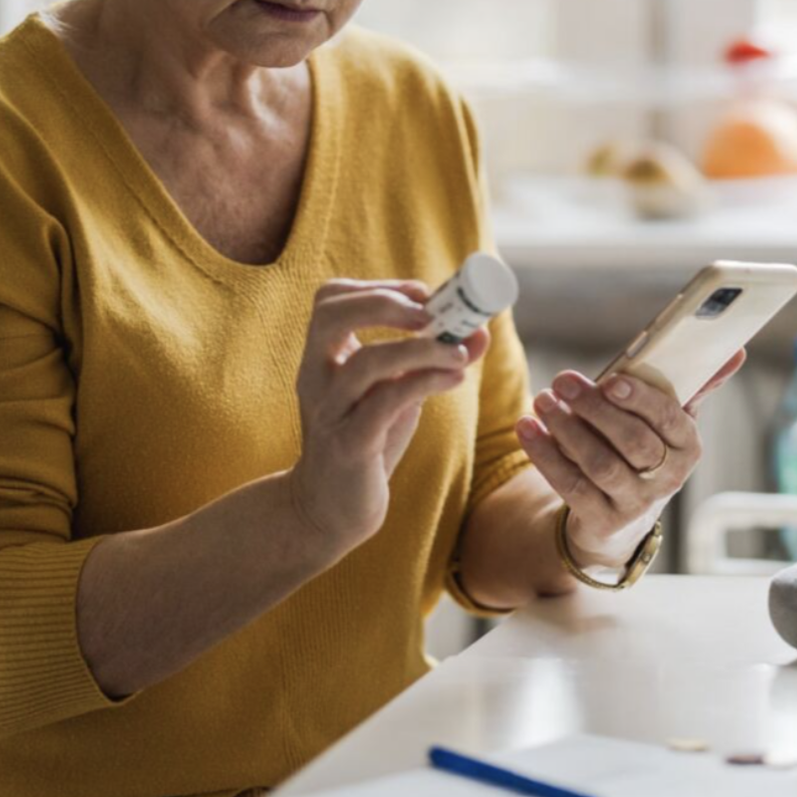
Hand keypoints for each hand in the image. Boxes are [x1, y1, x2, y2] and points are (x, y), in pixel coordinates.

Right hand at [285, 279, 487, 551]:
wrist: (329, 509)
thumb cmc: (364, 441)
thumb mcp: (395, 393)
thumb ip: (430, 361)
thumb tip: (480, 332)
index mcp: (322, 357)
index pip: (330, 298)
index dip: (376, 286)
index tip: (422, 294)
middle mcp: (316, 377)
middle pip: (331, 315)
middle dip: (385, 303)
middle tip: (431, 313)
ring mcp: (330, 411)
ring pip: (366, 363)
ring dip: (420, 349)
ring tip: (458, 353)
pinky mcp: (349, 445)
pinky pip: (385, 404)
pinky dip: (425, 383)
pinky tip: (454, 380)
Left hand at [516, 350, 747, 566]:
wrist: (622, 519)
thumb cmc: (646, 451)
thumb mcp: (670, 422)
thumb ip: (695, 385)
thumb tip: (734, 350)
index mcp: (688, 447)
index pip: (669, 419)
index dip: (641, 399)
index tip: (611, 378)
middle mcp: (667, 479)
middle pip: (632, 442)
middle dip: (595, 409)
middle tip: (564, 381)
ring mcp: (635, 504)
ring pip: (599, 464)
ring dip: (566, 430)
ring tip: (543, 401)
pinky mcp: (602, 521)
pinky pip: (570, 487)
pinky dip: (546, 456)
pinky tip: (527, 429)